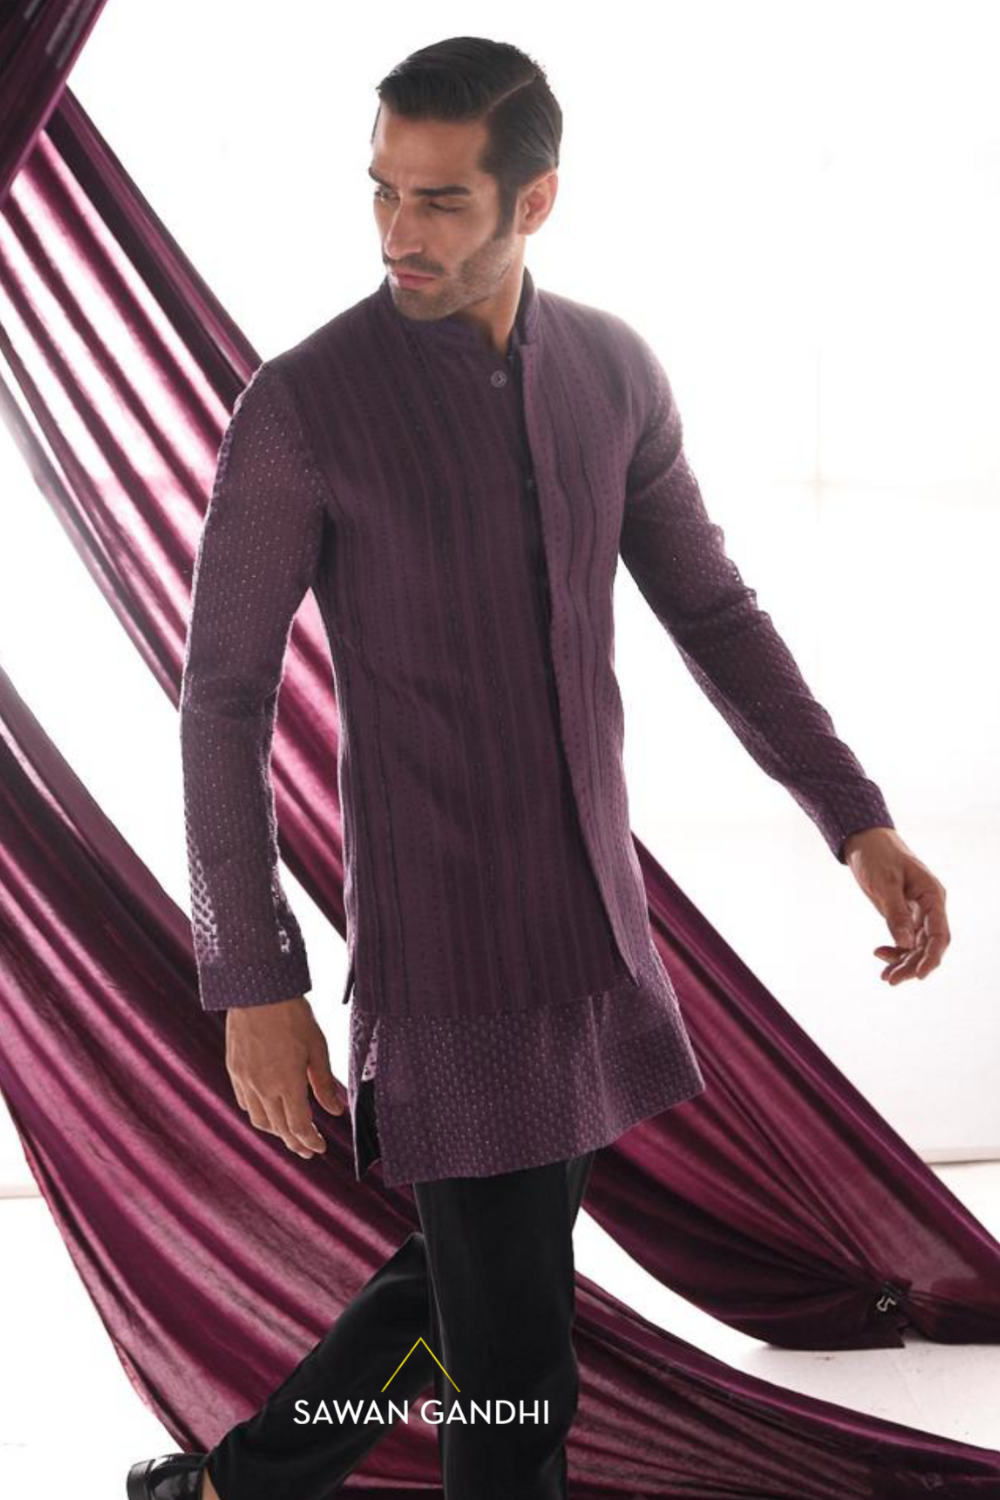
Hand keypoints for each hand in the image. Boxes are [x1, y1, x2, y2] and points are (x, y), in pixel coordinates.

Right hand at [225, 997, 345, 1157]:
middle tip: (308, 1150)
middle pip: (279, 1129)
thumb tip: (335, 1111)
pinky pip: (244, 1102)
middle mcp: (263, 1087)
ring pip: (259, 1119)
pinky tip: (268, 1110)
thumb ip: (323, 1084)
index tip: (320, 1148)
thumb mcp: (317, 1048)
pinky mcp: (234, 1069)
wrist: (258, 991)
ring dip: (276, 1131)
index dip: (310, 1141)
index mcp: (287, 1083)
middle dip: (295, 1143)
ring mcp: (245, 1079)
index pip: (298, 1127)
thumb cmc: (293, 1015)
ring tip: (290, 1133)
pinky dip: (258, 1113)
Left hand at [841, 826, 949, 984]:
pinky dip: (895, 950)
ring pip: (917, 945)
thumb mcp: (884, 883)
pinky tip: (879, 954)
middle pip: (929, 944)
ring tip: (885, 977)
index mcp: (932, 895)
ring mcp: (918, 910)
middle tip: (890, 980)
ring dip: (903, 962)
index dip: (932, 957)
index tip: (920, 975)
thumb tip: (905, 944)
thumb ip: (895, 913)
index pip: (939, 933)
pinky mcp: (904, 913)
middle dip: (913, 964)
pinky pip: (905, 938)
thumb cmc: (877, 855)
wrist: (864, 840)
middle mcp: (930, 905)